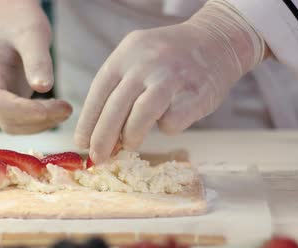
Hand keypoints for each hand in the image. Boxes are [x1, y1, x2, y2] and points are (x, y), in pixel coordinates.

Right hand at [0, 0, 71, 133]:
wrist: (10, 18)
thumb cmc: (19, 20)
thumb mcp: (31, 32)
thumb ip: (37, 59)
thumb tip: (44, 87)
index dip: (20, 110)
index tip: (47, 110)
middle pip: (4, 117)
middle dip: (36, 119)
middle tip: (67, 109)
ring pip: (13, 125)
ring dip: (41, 124)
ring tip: (65, 109)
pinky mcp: (6, 103)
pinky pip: (21, 121)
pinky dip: (40, 120)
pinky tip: (57, 109)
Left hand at [74, 0, 264, 162]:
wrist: (217, 41)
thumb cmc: (170, 59)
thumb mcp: (139, 59)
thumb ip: (120, 90)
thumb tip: (101, 135)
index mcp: (127, 53)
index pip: (99, 91)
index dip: (88, 121)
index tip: (80, 142)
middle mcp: (146, 63)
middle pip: (115, 108)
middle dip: (103, 138)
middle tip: (98, 157)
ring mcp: (171, 77)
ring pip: (140, 117)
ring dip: (131, 137)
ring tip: (131, 144)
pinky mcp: (194, 95)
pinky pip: (171, 123)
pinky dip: (167, 128)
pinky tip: (170, 119)